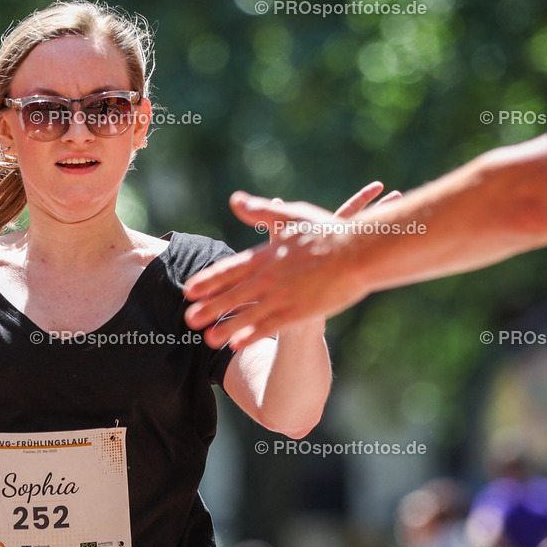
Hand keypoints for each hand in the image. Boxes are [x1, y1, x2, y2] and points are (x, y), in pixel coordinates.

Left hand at [186, 182, 401, 348]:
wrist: (359, 252)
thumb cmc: (329, 232)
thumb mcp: (292, 216)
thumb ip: (261, 212)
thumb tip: (235, 200)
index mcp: (267, 255)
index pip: (230, 269)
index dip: (208, 280)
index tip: (189, 288)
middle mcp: (270, 277)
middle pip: (233, 294)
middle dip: (209, 307)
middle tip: (187, 318)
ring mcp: (284, 296)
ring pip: (247, 315)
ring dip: (225, 327)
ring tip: (205, 338)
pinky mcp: (300, 312)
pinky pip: (270, 327)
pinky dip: (251, 336)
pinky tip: (236, 345)